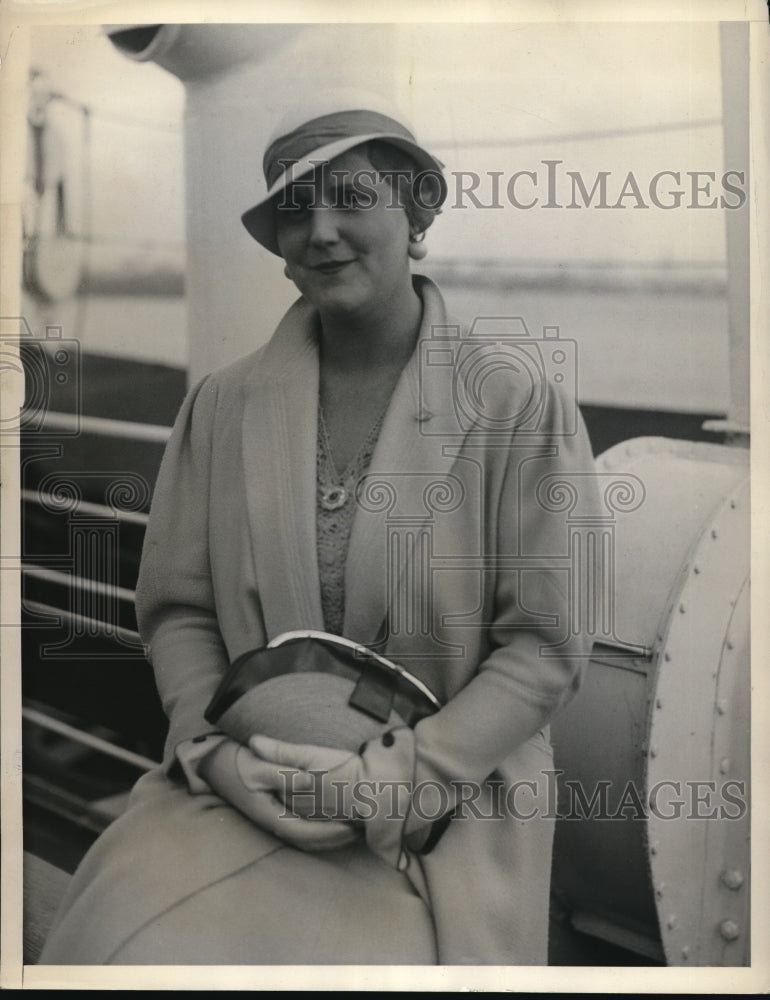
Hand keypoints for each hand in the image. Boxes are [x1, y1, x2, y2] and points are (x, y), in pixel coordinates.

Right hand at [198, 738, 360, 850]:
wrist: (215, 764)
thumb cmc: (237, 764)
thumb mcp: (258, 766)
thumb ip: (283, 773)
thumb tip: (309, 780)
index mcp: (271, 815)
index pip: (305, 833)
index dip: (329, 834)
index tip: (351, 828)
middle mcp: (273, 823)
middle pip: (308, 841)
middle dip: (334, 839)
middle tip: (361, 832)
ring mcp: (273, 819)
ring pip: (305, 837)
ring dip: (328, 837)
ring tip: (354, 830)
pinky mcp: (275, 812)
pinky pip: (300, 828)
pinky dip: (318, 829)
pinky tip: (332, 821)